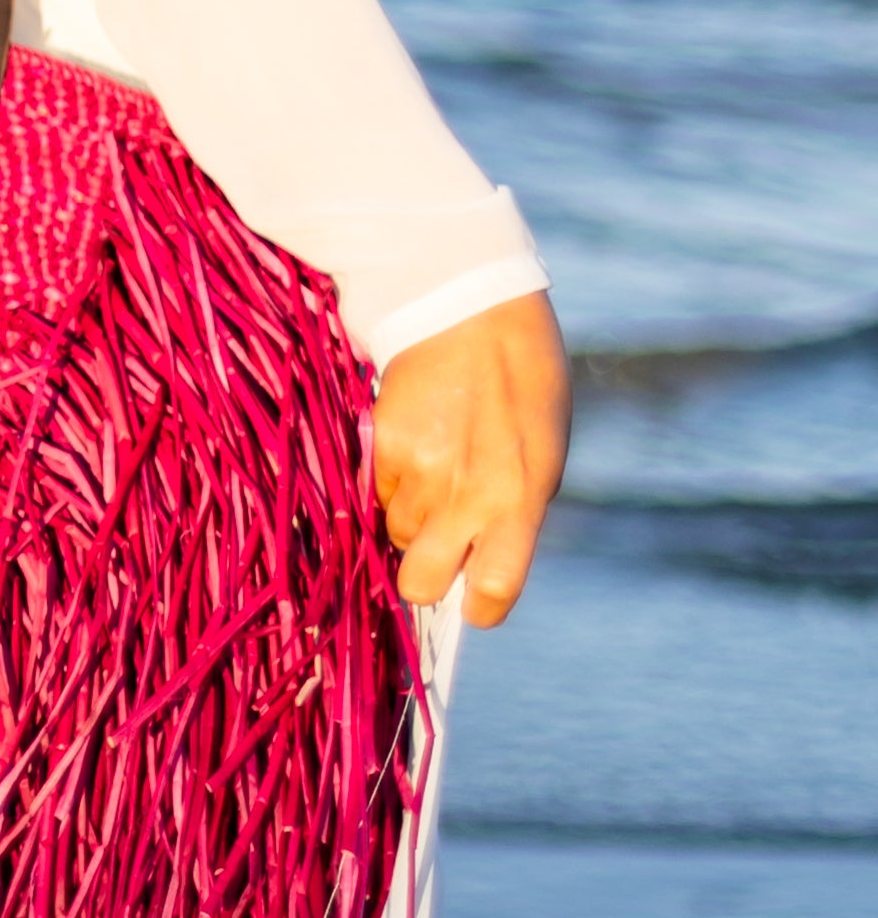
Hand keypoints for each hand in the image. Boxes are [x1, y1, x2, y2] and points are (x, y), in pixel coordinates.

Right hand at [372, 292, 568, 626]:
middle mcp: (467, 495)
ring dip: (410, 514)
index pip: (494, 588)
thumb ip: (513, 512)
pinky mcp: (382, 446)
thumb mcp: (541, 456)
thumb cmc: (523, 386)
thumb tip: (477, 560)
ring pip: (396, 532)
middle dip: (424, 576)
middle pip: (420, 583)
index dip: (482, 607)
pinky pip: (375, 491)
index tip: (476, 605)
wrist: (473, 311)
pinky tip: (414, 441)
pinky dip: (390, 479)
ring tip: (435, 465)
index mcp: (520, 499)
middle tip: (434, 549)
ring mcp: (419, 472)